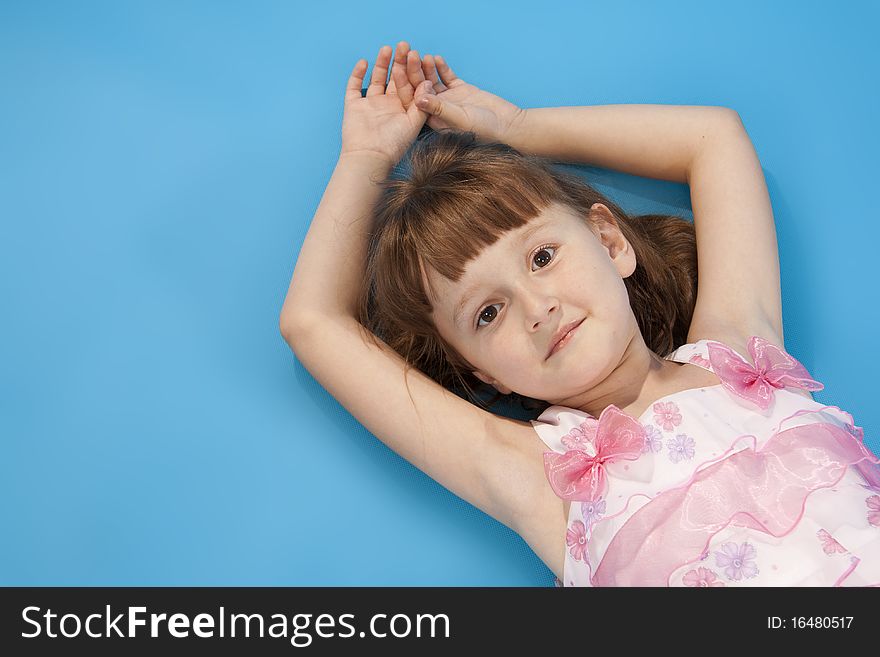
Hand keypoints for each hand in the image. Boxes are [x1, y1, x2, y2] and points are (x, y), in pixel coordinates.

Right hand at [340, 42, 433, 163]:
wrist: (369, 157)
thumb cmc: (394, 145)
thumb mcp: (414, 123)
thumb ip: (422, 102)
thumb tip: (429, 82)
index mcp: (403, 109)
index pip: (409, 85)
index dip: (413, 69)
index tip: (418, 54)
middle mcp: (387, 105)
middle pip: (394, 79)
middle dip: (399, 62)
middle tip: (404, 45)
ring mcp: (370, 104)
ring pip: (376, 79)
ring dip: (381, 64)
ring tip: (387, 49)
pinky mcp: (354, 105)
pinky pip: (354, 86)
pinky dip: (358, 74)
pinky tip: (364, 62)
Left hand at [407, 54, 527, 143]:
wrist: (508, 125)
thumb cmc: (485, 131)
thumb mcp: (460, 119)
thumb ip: (440, 108)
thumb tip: (418, 98)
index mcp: (433, 120)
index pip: (414, 101)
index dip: (405, 86)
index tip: (397, 69)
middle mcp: (438, 109)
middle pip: (421, 88)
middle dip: (414, 72)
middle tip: (409, 55)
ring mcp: (449, 99)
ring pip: (433, 80)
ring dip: (426, 68)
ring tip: (422, 55)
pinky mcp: (461, 90)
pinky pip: (448, 76)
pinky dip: (442, 68)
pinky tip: (436, 58)